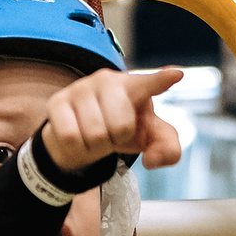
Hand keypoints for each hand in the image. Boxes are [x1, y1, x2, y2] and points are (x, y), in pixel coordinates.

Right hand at [46, 67, 185, 173]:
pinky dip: (77, 147)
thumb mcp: (150, 139)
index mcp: (135, 86)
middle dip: (118, 139)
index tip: (176, 75)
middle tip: (113, 134)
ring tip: (96, 135)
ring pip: (94, 134)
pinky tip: (78, 136)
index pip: (150, 84)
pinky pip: (70, 136)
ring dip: (97, 145)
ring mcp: (81, 88)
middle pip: (121, 126)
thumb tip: (152, 160)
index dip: (161, 80)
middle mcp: (108, 80)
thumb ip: (167, 149)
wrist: (84, 136)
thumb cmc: (122, 130)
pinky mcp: (58, 101)